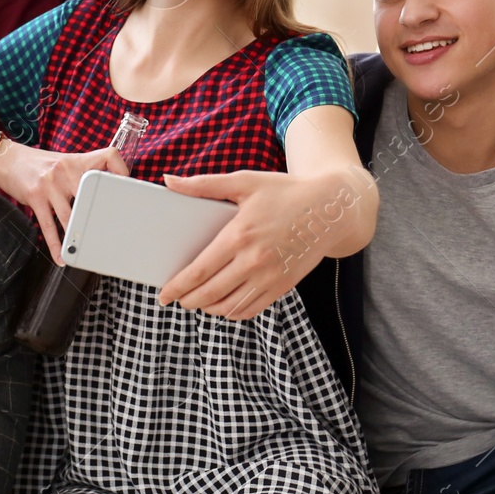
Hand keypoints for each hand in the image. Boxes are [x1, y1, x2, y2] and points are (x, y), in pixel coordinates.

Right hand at [0, 143, 129, 262]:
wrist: (8, 160)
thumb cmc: (40, 165)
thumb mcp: (64, 162)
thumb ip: (82, 175)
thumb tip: (102, 197)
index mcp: (77, 161)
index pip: (108, 156)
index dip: (122, 170)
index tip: (126, 188)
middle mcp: (66, 170)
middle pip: (92, 192)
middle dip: (100, 213)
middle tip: (110, 231)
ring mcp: (50, 184)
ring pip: (70, 215)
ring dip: (78, 235)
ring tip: (86, 250)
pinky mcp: (35, 197)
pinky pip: (48, 226)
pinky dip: (56, 245)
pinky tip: (61, 257)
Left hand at [157, 170, 350, 317]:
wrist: (330, 209)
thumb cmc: (284, 192)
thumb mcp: (244, 181)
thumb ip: (204, 184)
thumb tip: (168, 181)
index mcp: (240, 235)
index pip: (200, 270)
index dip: (179, 286)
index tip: (164, 295)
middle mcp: (254, 260)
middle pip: (211, 293)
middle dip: (189, 300)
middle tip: (176, 299)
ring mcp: (270, 277)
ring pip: (230, 306)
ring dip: (209, 308)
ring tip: (198, 301)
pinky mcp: (283, 286)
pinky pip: (251, 309)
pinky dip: (233, 312)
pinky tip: (223, 305)